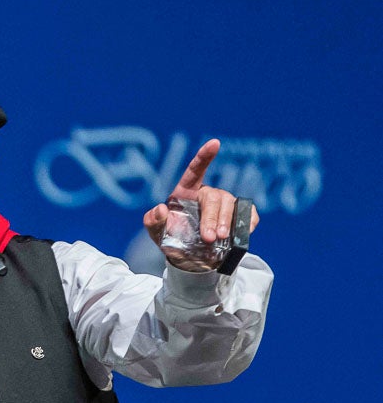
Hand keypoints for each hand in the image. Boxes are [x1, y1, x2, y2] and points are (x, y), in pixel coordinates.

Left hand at [143, 139, 259, 271]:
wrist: (190, 259)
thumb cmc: (172, 240)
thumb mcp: (157, 233)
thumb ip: (153, 221)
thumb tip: (160, 208)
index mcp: (185, 192)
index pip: (195, 170)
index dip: (204, 157)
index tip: (215, 143)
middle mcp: (207, 194)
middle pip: (213, 198)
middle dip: (211, 218)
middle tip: (208, 237)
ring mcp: (225, 204)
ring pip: (230, 204)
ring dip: (226, 222)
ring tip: (220, 238)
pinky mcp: (239, 216)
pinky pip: (248, 213)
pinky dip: (247, 222)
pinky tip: (242, 233)